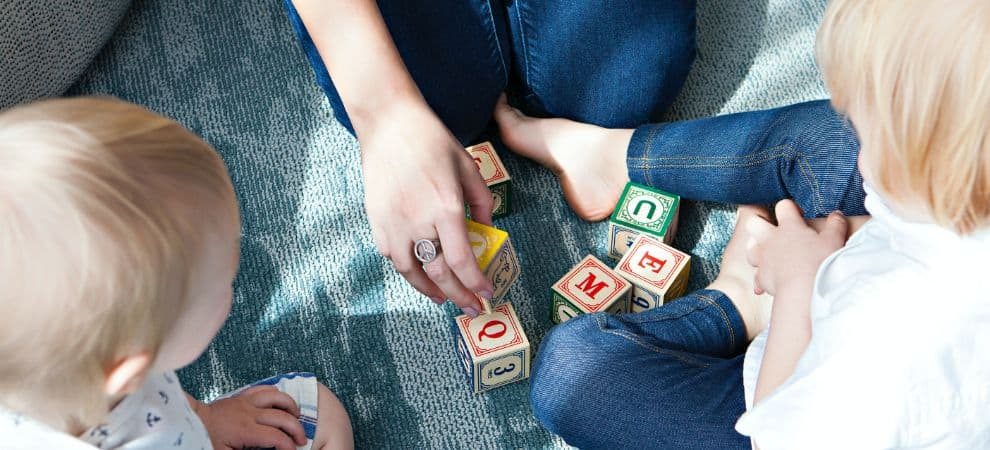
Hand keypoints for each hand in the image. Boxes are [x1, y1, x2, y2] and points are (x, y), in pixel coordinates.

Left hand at [193, 386, 306, 449]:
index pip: (276, 438)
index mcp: (245, 431)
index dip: (289, 446)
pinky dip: (276, 394)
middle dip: (297, 429)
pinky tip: (280, 402)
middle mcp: (249, 413)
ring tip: (297, 417)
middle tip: (302, 440)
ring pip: (277, 397)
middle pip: (283, 417)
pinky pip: (264, 389)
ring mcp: (246, 402)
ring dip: (291, 406)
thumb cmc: (204, 441)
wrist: (188, 423)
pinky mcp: (241, 396)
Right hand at [358, 101, 493, 315]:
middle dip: (459, 296)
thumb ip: (482, 203)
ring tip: (444, 297)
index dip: (475, 283)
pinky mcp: (376, 220)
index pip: (462, 261)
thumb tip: (487, 231)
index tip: (486, 294)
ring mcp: (393, 223)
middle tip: (471, 308)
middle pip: (440, 273)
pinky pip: (392, 256)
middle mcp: (418, 222)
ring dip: (430, 290)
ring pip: (411, 272)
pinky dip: (408, 270)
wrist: (389, 123)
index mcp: (445, 208)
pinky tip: (419, 273)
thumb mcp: (468, 167)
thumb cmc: (432, 141)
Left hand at [745, 200, 847, 296]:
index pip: (783, 206)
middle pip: (753, 222)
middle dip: (760, 222)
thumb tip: (836, 215)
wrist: (804, 290)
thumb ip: (835, 225)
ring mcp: (763, 258)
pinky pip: (756, 276)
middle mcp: (771, 239)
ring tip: (768, 253)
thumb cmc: (820, 263)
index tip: (799, 215)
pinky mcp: (761, 277)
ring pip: (749, 247)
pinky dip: (760, 278)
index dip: (790, 208)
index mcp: (789, 226)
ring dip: (756, 249)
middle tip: (772, 229)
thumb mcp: (834, 240)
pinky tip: (766, 283)